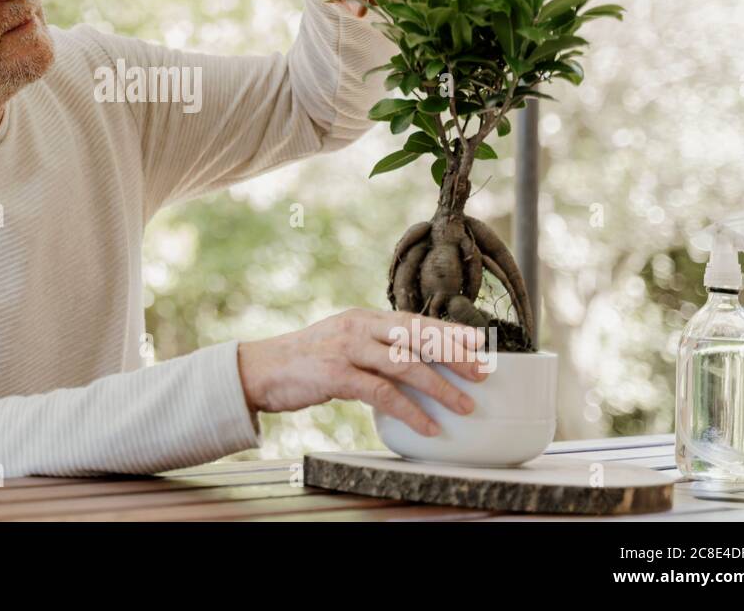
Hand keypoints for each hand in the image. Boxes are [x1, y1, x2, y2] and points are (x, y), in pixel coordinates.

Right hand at [236, 308, 486, 436]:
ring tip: (464, 405)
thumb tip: (411, 364)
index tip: (478, 342)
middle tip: (483, 372)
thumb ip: (372, 347)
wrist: (260, 369)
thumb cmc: (304, 361)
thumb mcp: (342, 343)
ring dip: (440, 386)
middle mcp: (359, 326)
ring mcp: (347, 348)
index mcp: (363, 317)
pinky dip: (410, 411)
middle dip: (455, 354)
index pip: (415, 320)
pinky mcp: (336, 374)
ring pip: (405, 364)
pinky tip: (427, 426)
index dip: (449, 331)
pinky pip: (382, 393)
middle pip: (417, 336)